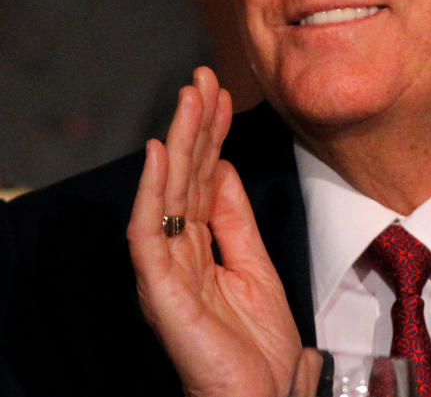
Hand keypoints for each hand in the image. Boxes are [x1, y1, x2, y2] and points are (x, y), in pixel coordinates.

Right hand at [127, 67, 301, 396]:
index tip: (221, 92)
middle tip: (204, 77)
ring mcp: (166, 270)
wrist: (266, 394)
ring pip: (167, 194)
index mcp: (198, 245)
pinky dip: (154, 192)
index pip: (201, 177)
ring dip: (178, 141)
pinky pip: (151, 235)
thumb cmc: (258, 343)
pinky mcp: (161, 293)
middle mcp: (177, 251)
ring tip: (189, 96)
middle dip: (194, 125)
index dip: (211, 134)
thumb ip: (233, 217)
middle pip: (183, 177)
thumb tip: (220, 166)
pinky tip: (163, 153)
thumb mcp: (254, 263)